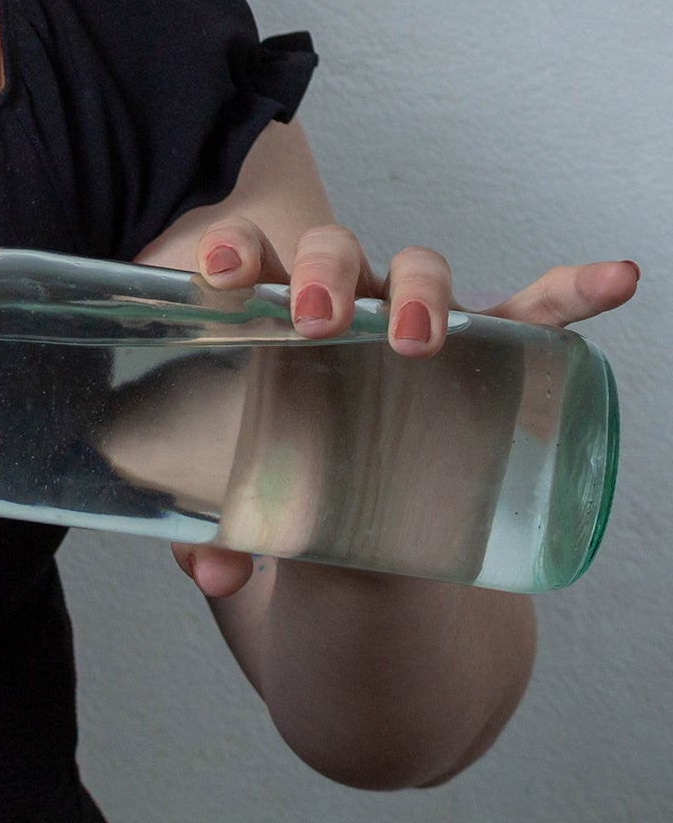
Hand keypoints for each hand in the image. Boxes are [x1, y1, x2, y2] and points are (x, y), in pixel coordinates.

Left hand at [167, 220, 639, 599]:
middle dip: (326, 274)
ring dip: (421, 290)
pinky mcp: (484, 354)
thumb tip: (211, 575)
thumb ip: (212, 530)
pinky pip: (532, 312)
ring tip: (415, 338)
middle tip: (316, 321)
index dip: (235, 248)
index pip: (248, 258)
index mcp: (270, 313)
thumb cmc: (283, 466)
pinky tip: (614, 279)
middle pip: (333, 252)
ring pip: (418, 272)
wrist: (356, 495)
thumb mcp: (241, 494)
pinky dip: (571, 293)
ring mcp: (412, 322)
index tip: (223, 268)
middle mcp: (342, 301)